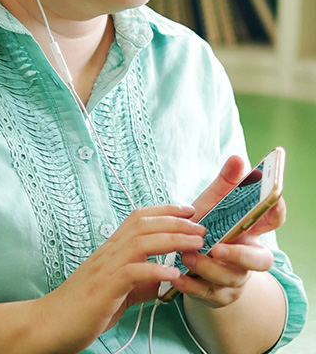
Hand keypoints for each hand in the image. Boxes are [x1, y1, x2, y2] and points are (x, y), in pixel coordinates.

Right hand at [33, 205, 205, 353]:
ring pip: (141, 243)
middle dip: (175, 223)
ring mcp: (105, 268)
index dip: (164, 210)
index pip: (138, 218)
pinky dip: (154, 271)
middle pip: (143, 225)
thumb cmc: (83, 309)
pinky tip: (173, 275)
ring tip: (195, 244)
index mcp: (111, 250)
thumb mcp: (117, 293)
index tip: (188, 210)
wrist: (51, 323)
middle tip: (201, 226)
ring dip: (171, 240)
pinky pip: (132, 273)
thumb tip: (160, 283)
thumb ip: (138, 285)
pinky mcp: (104, 289)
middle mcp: (109, 252)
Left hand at [172, 155, 285, 308]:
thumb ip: (225, 183)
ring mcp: (235, 278)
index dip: (276, 211)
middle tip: (217, 248)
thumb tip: (237, 158)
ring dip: (207, 267)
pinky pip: (207, 294)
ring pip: (229, 278)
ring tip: (186, 255)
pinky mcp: (217, 296)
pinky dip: (191, 286)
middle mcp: (248, 257)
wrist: (188, 261)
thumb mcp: (213, 204)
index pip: (273, 221)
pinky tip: (177, 276)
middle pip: (259, 260)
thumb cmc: (205, 227)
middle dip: (239, 256)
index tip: (273, 200)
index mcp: (251, 231)